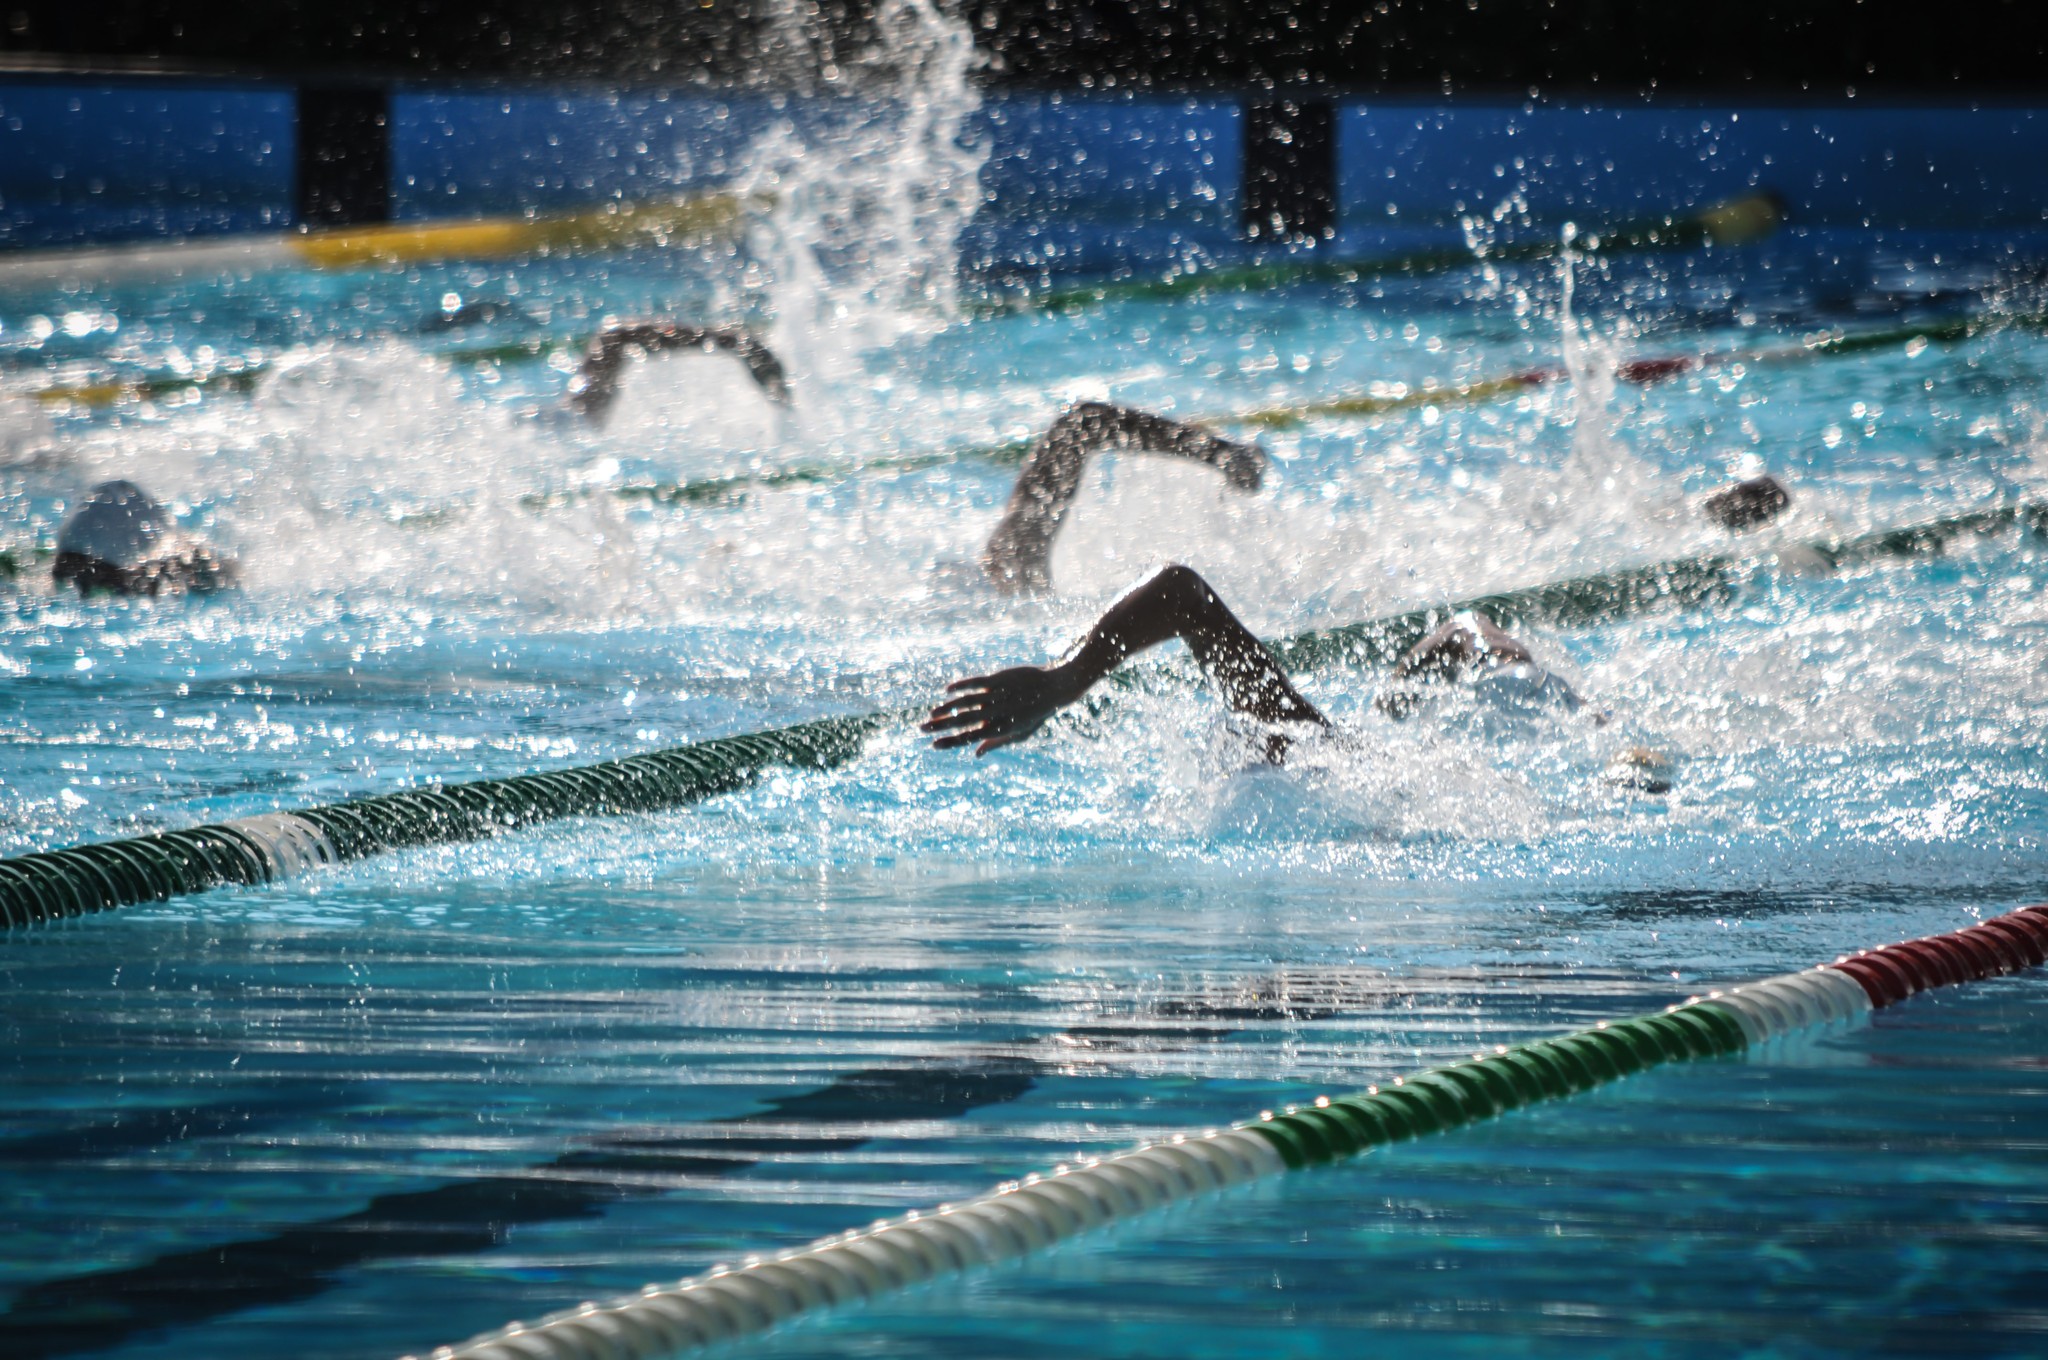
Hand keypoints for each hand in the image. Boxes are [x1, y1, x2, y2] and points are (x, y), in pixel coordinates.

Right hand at [922, 664, 1079, 755]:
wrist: (1054, 688)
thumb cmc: (1036, 714)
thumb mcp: (1020, 734)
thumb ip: (997, 743)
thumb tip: (976, 754)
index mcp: (1002, 728)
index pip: (971, 738)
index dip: (951, 742)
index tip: (934, 745)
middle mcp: (998, 713)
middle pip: (964, 721)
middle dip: (941, 726)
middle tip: (922, 729)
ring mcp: (997, 695)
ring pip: (967, 702)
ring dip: (947, 708)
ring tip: (932, 713)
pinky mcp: (999, 679)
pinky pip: (976, 682)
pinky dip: (961, 686)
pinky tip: (948, 690)